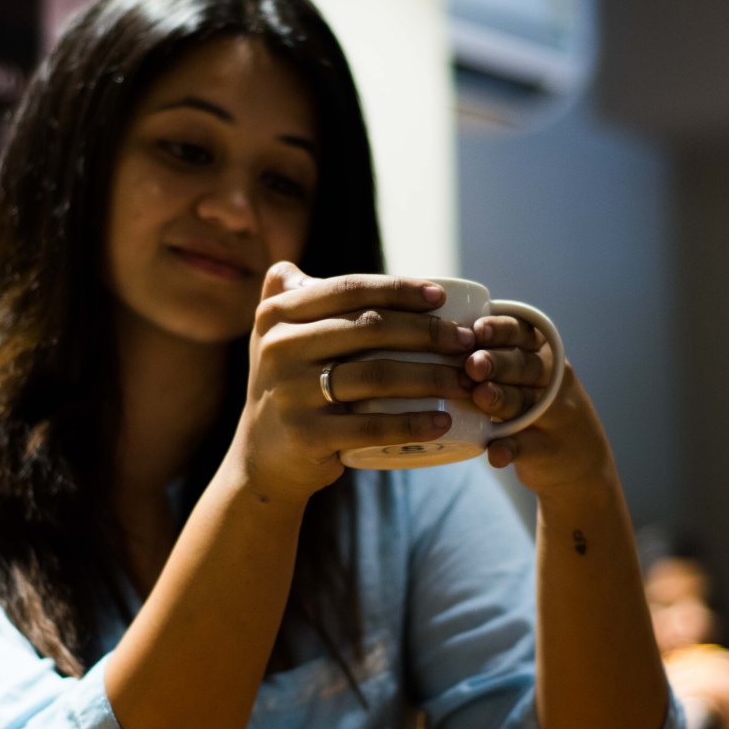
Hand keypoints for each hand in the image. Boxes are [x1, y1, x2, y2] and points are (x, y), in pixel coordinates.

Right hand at [230, 261, 477, 502]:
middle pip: (370, 328)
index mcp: (277, 315)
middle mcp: (279, 348)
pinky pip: (371, 427)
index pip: (349, 290)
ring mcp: (291, 393)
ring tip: (465, 381)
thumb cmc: (288, 388)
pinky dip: (412, 423)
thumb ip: (285, 297)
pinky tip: (443, 421)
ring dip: (432, 377)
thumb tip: (301, 268)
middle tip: (466, 343)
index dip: (399, 289)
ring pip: (377, 375)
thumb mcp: (273, 339)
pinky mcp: (306, 436)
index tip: (441, 298)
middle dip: (428, 332)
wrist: (262, 460)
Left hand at [464, 315, 612, 496]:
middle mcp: (553, 381)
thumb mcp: (526, 373)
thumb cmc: (533, 404)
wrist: (580, 459)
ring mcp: (554, 417)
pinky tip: (495, 453)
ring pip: (525, 404)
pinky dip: (510, 449)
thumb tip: (443, 336)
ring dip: (501, 399)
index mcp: (543, 354)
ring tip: (480, 396)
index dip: (501, 330)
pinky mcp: (548, 450)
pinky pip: (526, 447)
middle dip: (497, 363)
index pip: (524, 334)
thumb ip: (493, 354)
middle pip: (525, 367)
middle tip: (472, 364)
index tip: (477, 329)